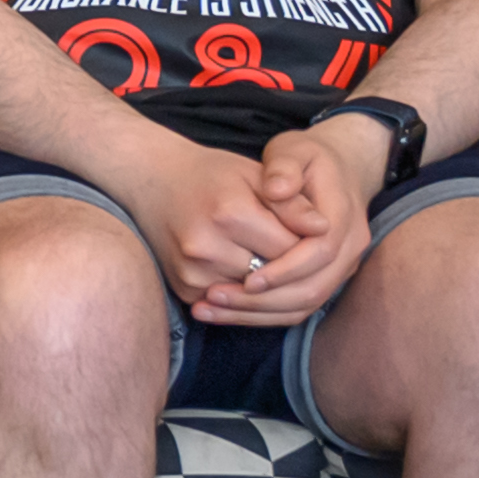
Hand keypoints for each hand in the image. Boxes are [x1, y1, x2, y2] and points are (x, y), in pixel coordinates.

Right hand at [126, 135, 361, 328]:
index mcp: (229, 213)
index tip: (310, 235)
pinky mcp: (184, 290)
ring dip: (268, 284)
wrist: (153, 183)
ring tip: (269, 258)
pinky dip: (244, 291)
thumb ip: (292, 203)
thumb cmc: (211, 175)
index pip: (290, 248)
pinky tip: (245, 268)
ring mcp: (191, 273)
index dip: (307, 244)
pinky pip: (232, 302)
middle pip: (273, 276)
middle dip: (290, 267)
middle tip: (297, 250)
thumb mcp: (255, 176)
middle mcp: (205, 247)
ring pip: (255, 295)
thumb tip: (325, 228)